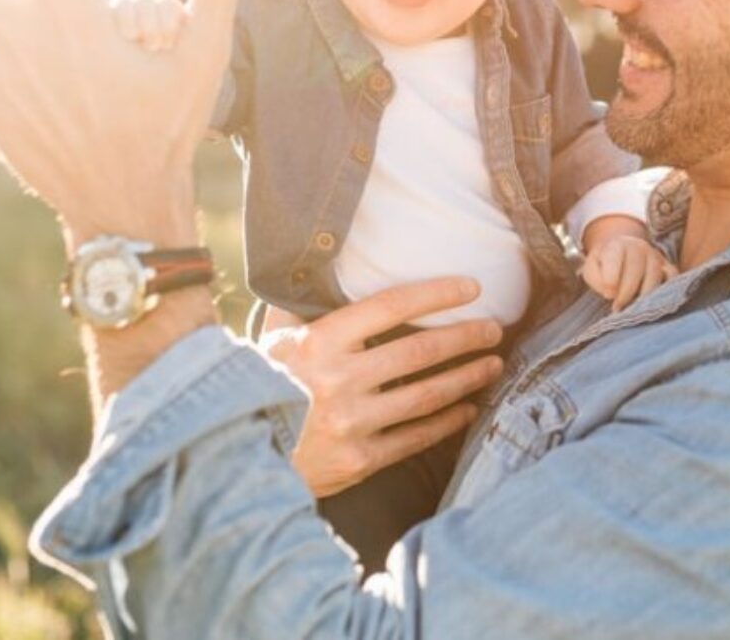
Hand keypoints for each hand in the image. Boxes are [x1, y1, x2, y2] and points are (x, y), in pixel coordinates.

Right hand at [262, 277, 503, 496]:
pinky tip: (468, 409)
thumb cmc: (255, 390)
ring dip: (466, 378)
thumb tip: (313, 269)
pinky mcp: (358, 460)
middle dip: (465, 337)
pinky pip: (415, 438)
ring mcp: (351, 423)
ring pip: (426, 395)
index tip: (471, 287)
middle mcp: (338, 380)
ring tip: (492, 364)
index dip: (436, 294)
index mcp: (318, 342)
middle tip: (494, 328)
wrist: (235, 461)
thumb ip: (295, 309)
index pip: (391, 306)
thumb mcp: (268, 342)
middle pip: (419, 351)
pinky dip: (447, 422)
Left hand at [582, 234, 677, 312]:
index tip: (607, 295)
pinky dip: (666, 290)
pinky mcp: (668, 267)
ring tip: (632, 309)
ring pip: (655, 274)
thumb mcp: (591, 268)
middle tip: (617, 308)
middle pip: (636, 268)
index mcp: (617, 244)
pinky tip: (653, 304)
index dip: (611, 277)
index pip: (615, 257)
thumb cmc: (604, 265)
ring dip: (644, 295)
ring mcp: (656, 256)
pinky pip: (673, 277)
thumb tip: (611, 293)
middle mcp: (639, 247)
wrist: (622, 253)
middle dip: (626, 291)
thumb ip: (595, 278)